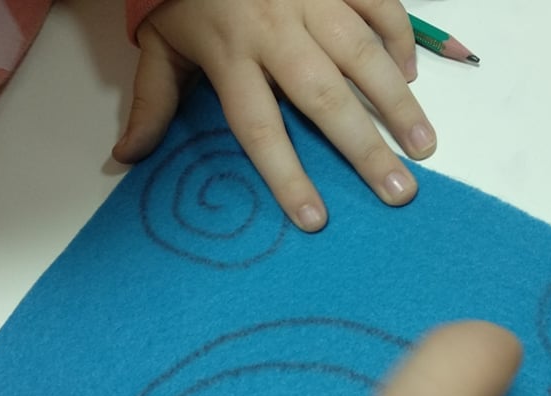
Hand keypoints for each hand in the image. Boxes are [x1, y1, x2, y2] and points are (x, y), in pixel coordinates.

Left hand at [112, 0, 435, 231]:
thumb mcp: (159, 43)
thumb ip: (151, 101)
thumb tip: (126, 158)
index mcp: (230, 55)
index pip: (260, 128)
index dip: (288, 176)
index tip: (316, 219)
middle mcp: (274, 30)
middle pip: (324, 98)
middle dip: (365, 149)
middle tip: (399, 192)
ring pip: (361, 54)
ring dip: (397, 102)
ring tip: (424, 148)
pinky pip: (378, 4)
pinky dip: (398, 39)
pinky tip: (410, 77)